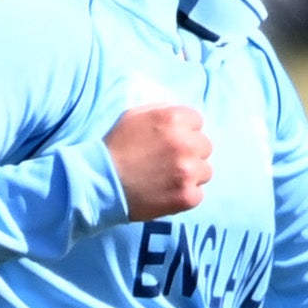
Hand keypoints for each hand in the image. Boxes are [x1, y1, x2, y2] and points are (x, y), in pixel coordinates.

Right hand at [105, 101, 211, 219]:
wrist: (102, 182)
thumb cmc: (116, 147)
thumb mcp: (134, 116)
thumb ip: (161, 111)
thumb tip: (182, 117)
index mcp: (174, 119)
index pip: (197, 122)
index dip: (184, 132)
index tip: (171, 142)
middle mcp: (185, 143)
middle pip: (205, 146)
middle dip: (190, 153)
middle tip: (169, 162)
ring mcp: (188, 171)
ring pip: (205, 171)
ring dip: (191, 174)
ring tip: (168, 178)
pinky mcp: (187, 196)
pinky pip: (199, 194)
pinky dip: (186, 195)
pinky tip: (167, 193)